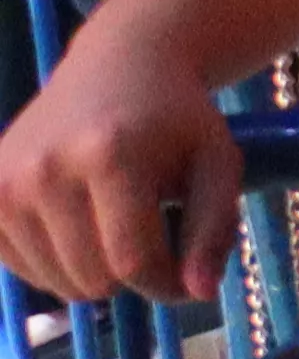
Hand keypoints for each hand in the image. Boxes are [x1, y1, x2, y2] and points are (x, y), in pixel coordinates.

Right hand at [0, 13, 244, 301]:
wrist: (118, 64)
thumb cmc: (177, 119)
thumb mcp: (218, 162)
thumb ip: (214, 228)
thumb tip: (201, 293)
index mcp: (108, 155)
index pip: (133, 262)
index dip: (167, 285)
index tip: (188, 278)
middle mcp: (45, 169)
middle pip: (92, 280)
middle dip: (133, 276)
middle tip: (154, 237)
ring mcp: (4, 182)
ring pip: (57, 283)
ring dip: (95, 271)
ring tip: (118, 221)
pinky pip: (23, 270)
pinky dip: (59, 263)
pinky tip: (81, 221)